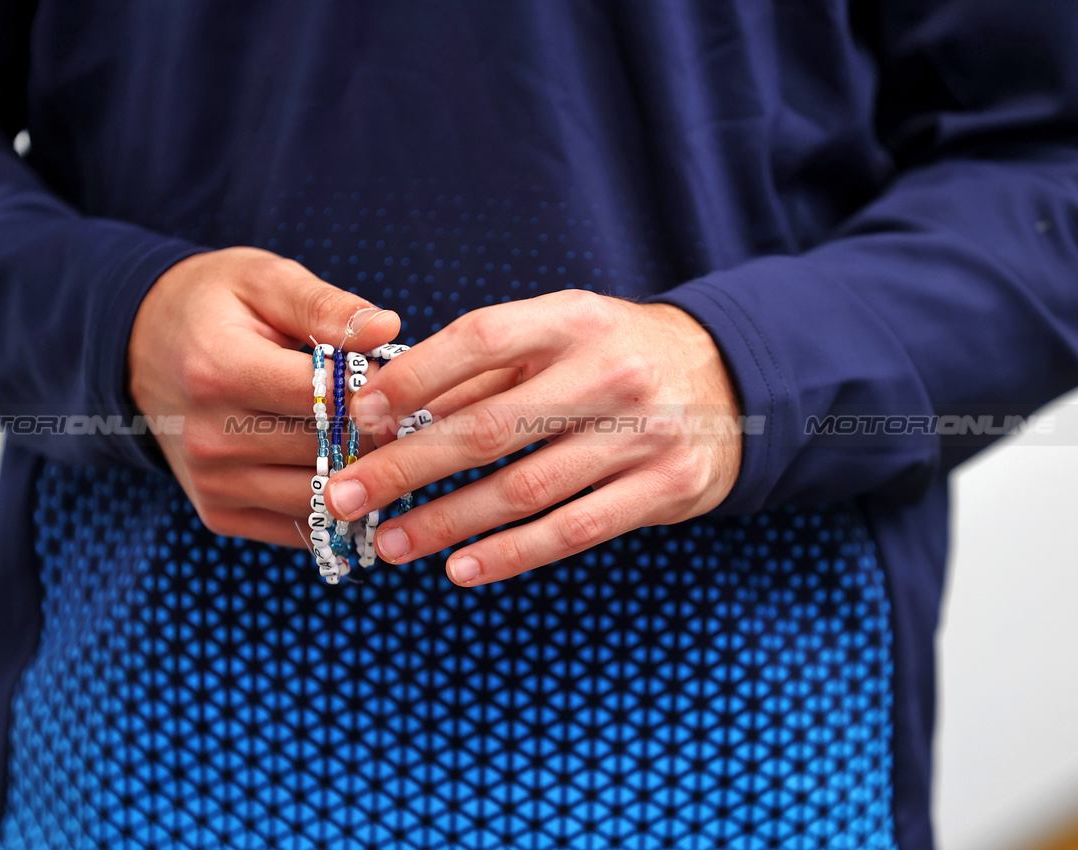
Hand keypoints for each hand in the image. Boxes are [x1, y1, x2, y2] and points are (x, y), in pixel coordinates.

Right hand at [128, 247, 399, 546]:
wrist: (139, 347)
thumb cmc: (214, 305)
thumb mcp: (263, 281)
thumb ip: (325, 306)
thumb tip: (387, 329)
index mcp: (220, 371)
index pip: (326, 399)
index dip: (382, 392)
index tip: (415, 380)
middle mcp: (211, 438)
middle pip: (330, 453)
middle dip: (385, 436)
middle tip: (420, 415)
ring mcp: (213, 484)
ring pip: (325, 499)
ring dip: (369, 478)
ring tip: (397, 444)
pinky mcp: (219, 514)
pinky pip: (303, 527)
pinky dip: (339, 506)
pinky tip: (360, 475)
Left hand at [324, 289, 741, 584]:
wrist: (731, 379)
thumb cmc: (615, 355)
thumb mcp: (559, 337)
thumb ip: (484, 370)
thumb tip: (391, 412)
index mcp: (574, 320)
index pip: (482, 339)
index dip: (414, 378)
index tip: (359, 415)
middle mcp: (611, 373)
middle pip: (490, 427)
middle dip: (406, 466)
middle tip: (346, 495)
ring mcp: (642, 435)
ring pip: (525, 490)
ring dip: (447, 521)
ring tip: (391, 543)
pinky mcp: (665, 489)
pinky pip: (574, 531)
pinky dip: (512, 554)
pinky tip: (462, 568)